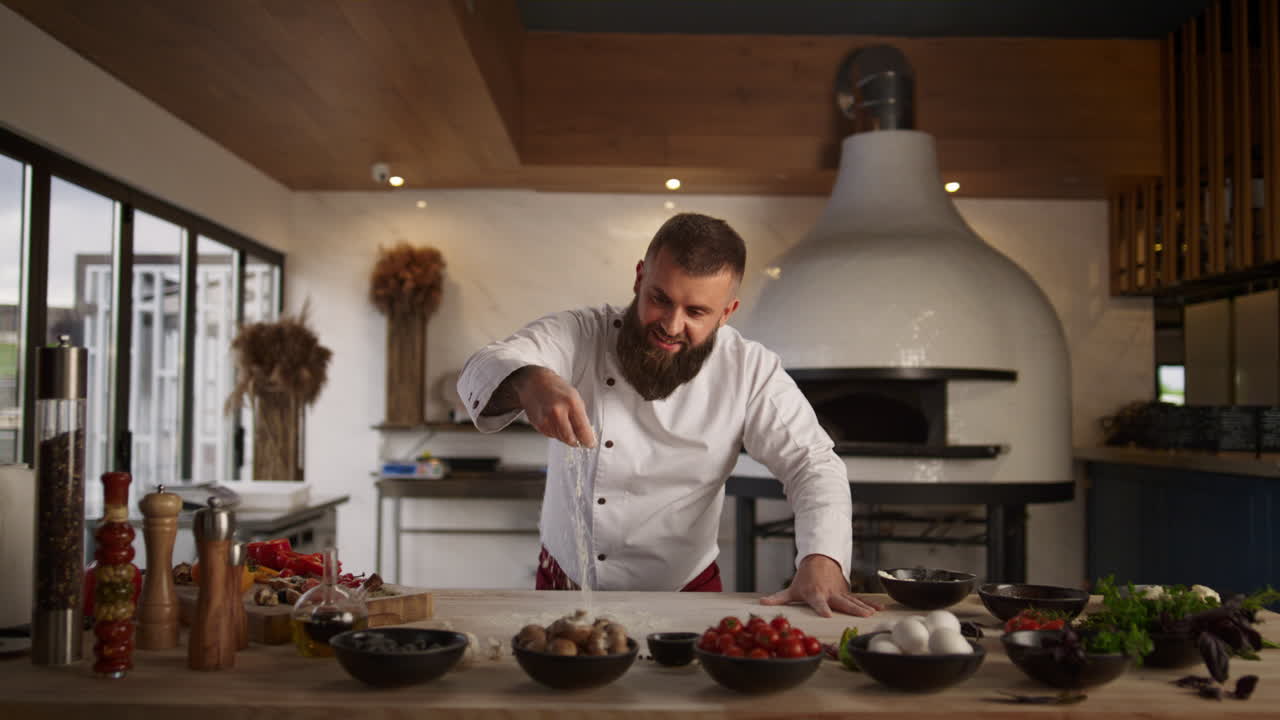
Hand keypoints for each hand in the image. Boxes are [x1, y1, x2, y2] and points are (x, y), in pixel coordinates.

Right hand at [514, 366, 596, 447]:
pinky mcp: (538, 424)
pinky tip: (554, 421)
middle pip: (570, 439)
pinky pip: (551, 435)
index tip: (590, 444)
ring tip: (564, 423)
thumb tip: (586, 434)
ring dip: (566, 436)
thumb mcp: (574, 397)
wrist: (534, 382)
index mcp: (571, 403)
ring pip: (561, 438)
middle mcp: (558, 412)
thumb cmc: (556, 388)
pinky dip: (556, 432)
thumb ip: (580, 416)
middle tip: (581, 441)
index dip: (588, 440)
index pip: (583, 429)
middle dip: (577, 442)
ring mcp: (546, 419)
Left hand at [760, 554, 882, 617]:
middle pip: (842, 602)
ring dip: (864, 607)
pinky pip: (860, 599)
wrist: (819, 560)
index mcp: (815, 594)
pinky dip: (870, 603)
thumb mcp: (791, 589)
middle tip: (863, 616)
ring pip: (853, 601)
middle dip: (852, 609)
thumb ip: (778, 598)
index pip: (818, 603)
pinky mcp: (847, 592)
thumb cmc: (804, 579)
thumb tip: (761, 604)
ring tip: (873, 614)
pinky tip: (880, 609)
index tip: (827, 615)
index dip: (822, 608)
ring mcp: (840, 592)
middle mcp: (830, 593)